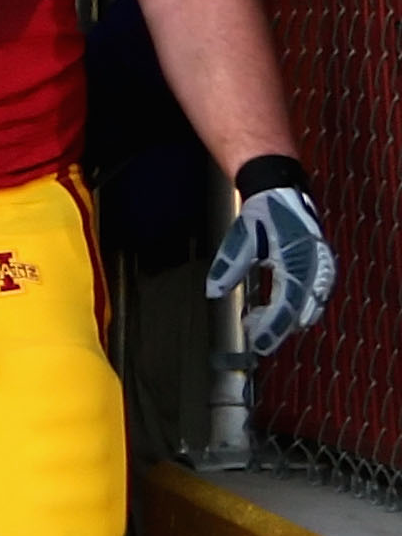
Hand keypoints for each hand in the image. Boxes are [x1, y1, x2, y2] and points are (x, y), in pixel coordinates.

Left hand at [205, 174, 334, 359]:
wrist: (281, 192)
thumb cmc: (263, 214)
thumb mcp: (241, 238)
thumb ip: (228, 266)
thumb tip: (213, 292)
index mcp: (297, 259)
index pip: (287, 304)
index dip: (273, 327)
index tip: (258, 344)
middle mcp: (316, 266)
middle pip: (300, 312)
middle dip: (277, 328)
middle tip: (253, 336)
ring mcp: (322, 268)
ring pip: (309, 308)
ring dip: (285, 320)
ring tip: (256, 323)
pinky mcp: (321, 268)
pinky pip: (312, 298)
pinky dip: (294, 309)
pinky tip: (271, 312)